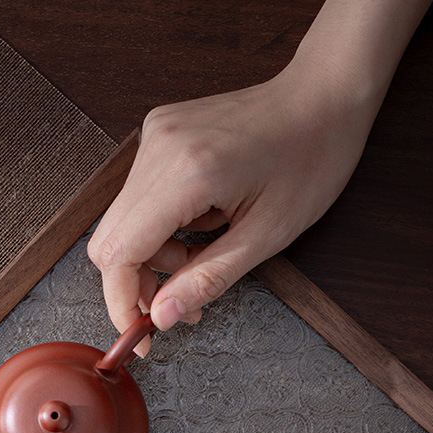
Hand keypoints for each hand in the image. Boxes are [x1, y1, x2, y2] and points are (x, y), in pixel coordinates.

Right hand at [87, 0, 432, 350]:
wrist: (323, 96)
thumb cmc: (310, 160)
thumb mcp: (267, 235)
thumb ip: (207, 278)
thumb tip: (161, 317)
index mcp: (188, 173)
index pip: (120, 252)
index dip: (122, 302)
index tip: (141, 335)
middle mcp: (160, 147)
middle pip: (109, 238)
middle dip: (137, 281)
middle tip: (180, 302)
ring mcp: (155, 133)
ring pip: (122, 220)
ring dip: (153, 253)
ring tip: (203, 257)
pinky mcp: (159, 130)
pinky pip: (139, 194)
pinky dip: (161, 223)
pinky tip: (204, 222)